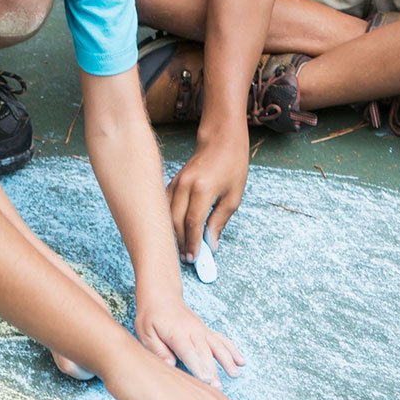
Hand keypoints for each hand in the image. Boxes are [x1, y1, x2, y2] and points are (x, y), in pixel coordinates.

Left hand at [135, 301, 245, 386]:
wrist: (161, 295)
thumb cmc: (151, 315)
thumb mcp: (145, 332)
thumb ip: (158, 350)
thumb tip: (170, 366)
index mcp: (177, 333)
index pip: (189, 352)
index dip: (198, 367)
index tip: (206, 380)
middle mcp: (193, 331)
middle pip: (205, 353)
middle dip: (213, 371)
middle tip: (218, 388)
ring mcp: (202, 330)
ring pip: (218, 346)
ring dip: (227, 360)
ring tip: (235, 374)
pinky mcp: (206, 330)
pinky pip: (222, 340)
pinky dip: (232, 350)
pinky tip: (240, 361)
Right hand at [168, 142, 247, 258]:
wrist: (221, 141)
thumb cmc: (232, 167)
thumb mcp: (233, 196)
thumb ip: (219, 221)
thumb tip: (210, 244)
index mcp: (203, 189)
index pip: (193, 223)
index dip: (192, 243)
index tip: (194, 258)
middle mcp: (185, 185)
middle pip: (176, 221)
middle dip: (180, 242)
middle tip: (187, 258)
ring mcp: (176, 182)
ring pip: (167, 214)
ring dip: (173, 233)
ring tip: (180, 248)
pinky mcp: (173, 181)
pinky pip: (166, 205)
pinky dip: (169, 220)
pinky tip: (175, 231)